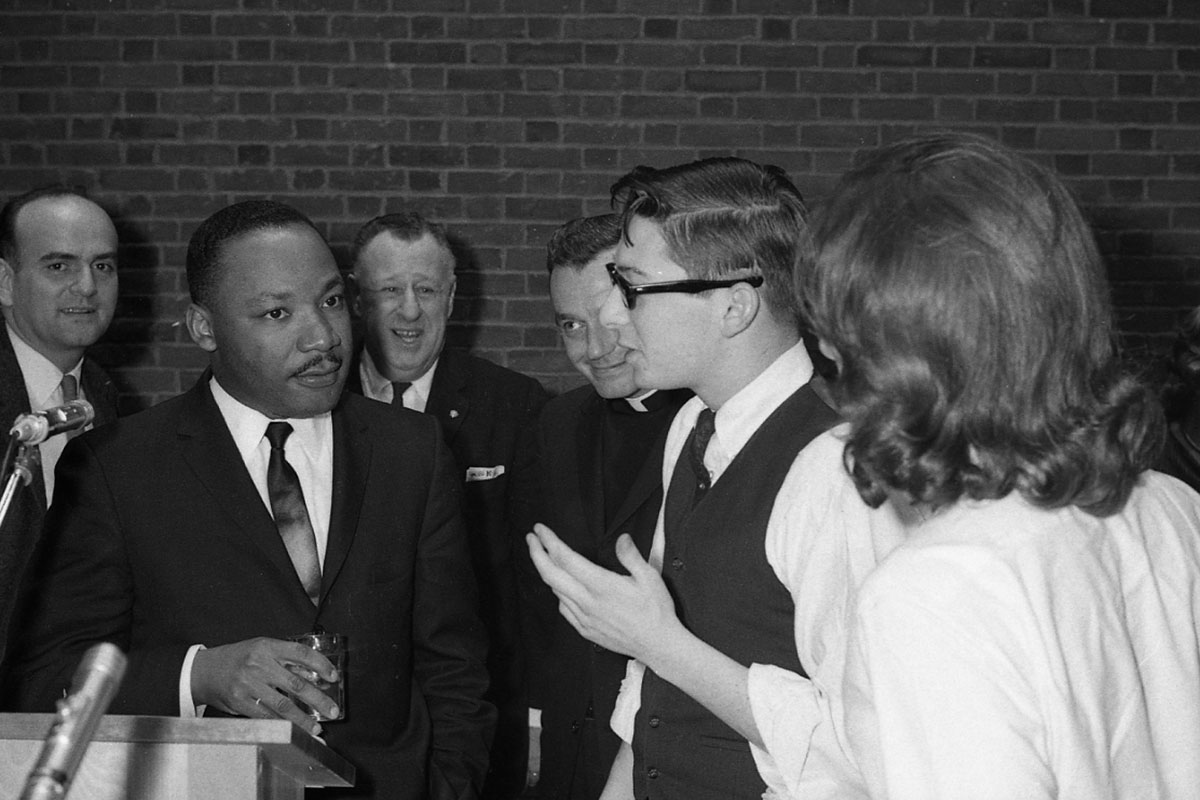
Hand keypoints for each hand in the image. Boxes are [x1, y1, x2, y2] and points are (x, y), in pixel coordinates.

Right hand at [190, 637, 337, 735]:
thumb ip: (288, 662)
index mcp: (267, 647)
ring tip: (317, 727)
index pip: (301, 653)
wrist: (205, 671)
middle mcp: (259, 664)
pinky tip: (294, 730)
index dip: (321, 664)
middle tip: (333, 711)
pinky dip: (282, 724)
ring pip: (282, 704)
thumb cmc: (240, 659)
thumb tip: (317, 677)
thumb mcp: (263, 650)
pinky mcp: (240, 702)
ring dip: (303, 718)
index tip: (334, 676)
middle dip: (318, 699)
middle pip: (296, 683)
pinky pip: (266, 716)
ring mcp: (248, 684)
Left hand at [526, 523, 681, 665]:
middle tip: (531, 538)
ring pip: (556, 591)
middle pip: (551, 574)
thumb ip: (631, 556)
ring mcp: (584, 618)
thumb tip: (621, 538)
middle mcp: (588, 602)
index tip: (540, 530)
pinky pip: (564, 609)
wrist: (658, 646)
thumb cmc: (656, 611)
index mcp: (601, 585)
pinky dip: (558, 593)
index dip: (549, 541)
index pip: (566, 558)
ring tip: (544, 558)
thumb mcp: (650, 577)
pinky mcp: (586, 630)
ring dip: (546, 572)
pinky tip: (561, 588)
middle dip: (536, 553)